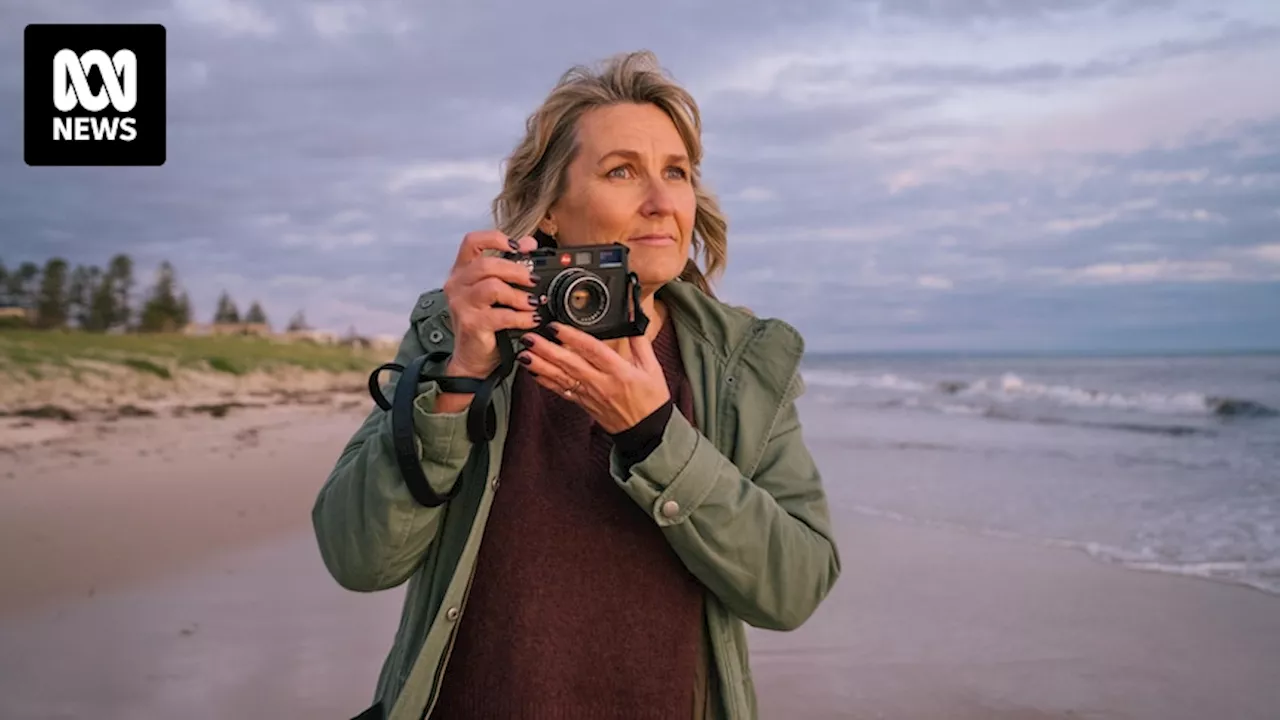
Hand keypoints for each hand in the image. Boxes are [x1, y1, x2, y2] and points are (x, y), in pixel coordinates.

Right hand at [441, 230, 541, 377]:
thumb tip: (529, 242)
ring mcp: (461, 304)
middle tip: (534, 281)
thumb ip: (510, 265)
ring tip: (533, 303)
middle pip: (486, 264)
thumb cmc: (485, 322)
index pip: (472, 241)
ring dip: (518, 295)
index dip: (496, 238)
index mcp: (462, 271)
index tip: (518, 247)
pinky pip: (501, 315)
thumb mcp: (496, 291)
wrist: (473, 358)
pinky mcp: (471, 324)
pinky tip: (531, 319)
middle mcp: (457, 284)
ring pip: (492, 287)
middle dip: (515, 270)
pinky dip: (521, 317)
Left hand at [516, 322, 670, 434]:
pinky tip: (532, 372)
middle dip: (547, 350)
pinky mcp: (583, 404)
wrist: (647, 431)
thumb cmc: (651, 399)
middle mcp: (602, 383)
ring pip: (561, 378)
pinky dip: (545, 382)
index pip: (592, 350)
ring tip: (523, 354)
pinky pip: (561, 391)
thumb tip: (633, 316)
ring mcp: (590, 395)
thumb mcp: (652, 367)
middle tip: (529, 338)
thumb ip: (639, 341)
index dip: (572, 338)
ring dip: (540, 365)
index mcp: (619, 371)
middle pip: (570, 364)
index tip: (556, 327)